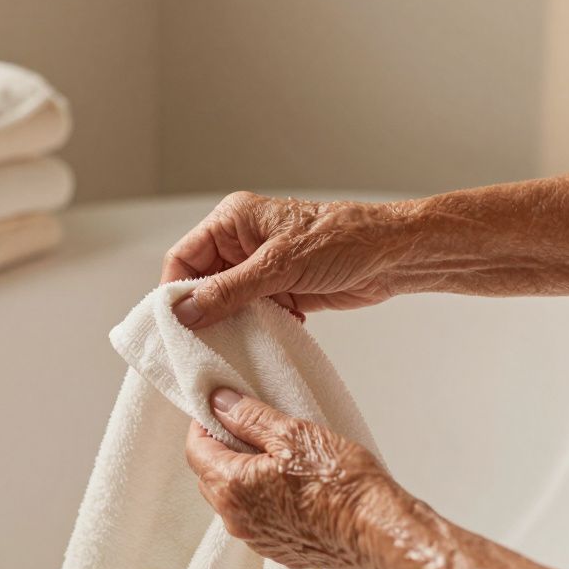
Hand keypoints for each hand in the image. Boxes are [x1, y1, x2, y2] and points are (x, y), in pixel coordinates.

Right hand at [162, 192, 414, 328]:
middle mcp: (242, 243)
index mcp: (234, 221)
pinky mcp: (280, 291)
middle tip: (200, 345)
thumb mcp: (279, 266)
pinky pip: (253, 316)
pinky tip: (264, 341)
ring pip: (227, 304)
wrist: (393, 256)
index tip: (174, 326)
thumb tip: (186, 310)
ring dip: (231, 325)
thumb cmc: (344, 240)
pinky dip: (256, 331)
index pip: (183, 258)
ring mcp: (261, 269)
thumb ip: (229, 290)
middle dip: (203, 313)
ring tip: (232, 347)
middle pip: (202, 284)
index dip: (175, 292)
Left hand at [184, 388, 399, 568]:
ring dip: (243, 474)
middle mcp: (236, 519)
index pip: (195, 450)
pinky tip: (291, 482)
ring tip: (276, 454)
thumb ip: (248, 417)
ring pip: (233, 497)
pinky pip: (256, 517)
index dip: (204, 424)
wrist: (376, 529)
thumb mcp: (292, 433)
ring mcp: (256, 539)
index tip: (222, 407)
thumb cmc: (340, 482)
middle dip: (222, 448)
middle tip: (251, 425)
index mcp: (232, 488)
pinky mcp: (278, 549)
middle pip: (209, 475)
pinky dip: (262, 497)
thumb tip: (219, 403)